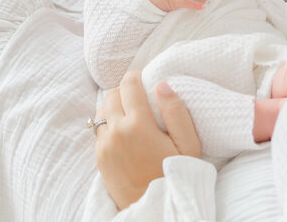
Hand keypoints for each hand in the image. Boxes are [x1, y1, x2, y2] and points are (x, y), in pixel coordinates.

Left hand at [94, 72, 200, 209]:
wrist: (156, 209)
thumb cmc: (176, 175)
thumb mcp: (188, 145)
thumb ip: (176, 112)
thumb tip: (161, 84)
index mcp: (139, 125)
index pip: (128, 84)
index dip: (136, 77)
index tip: (144, 81)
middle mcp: (117, 132)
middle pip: (111, 93)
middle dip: (124, 91)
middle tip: (138, 99)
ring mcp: (104, 145)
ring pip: (102, 110)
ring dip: (114, 107)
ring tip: (130, 115)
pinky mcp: (99, 157)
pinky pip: (98, 130)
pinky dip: (108, 124)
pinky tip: (124, 133)